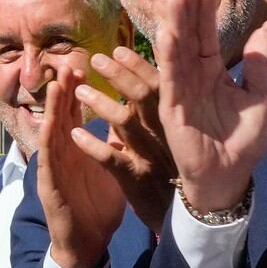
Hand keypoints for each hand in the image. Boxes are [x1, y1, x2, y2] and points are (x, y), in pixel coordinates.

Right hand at [36, 68, 128, 267]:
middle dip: (65, 88)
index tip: (88, 64)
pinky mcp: (50, 185)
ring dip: (52, 108)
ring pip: (52, 131)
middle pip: (62, 114)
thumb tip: (128, 123)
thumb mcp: (111, 170)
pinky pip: (49, 161)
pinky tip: (48, 124)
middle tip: (69, 62)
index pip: (77, 112)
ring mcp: (55, 168)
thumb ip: (114, 146)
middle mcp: (64, 153)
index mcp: (78, 148)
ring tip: (55, 83)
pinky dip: (48, 141)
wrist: (84, 243)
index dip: (80, 88)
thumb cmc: (96, 206)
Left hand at [73, 47, 177, 230]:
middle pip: (142, 97)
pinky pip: (112, 159)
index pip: (160, 86)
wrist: (190, 218)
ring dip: (101, 104)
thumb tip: (140, 84)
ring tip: (79, 91)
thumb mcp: (177, 141)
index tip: (118, 50)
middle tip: (95, 59)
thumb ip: (157, 115)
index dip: (139, 66)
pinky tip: (76, 133)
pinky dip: (92, 145)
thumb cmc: (181, 173)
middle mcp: (166, 136)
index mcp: (177, 123)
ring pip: (125, 124)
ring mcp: (151, 157)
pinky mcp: (136, 179)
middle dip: (118, 75)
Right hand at [154, 0, 266, 214]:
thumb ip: (260, 68)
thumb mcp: (261, 100)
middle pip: (188, 36)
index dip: (206, 13)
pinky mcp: (173, 105)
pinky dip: (168, 53)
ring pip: (177, 50)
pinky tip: (168, 32)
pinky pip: (171, 75)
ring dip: (175, 23)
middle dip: (186, 9)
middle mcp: (194, 77)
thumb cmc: (244, 143)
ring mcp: (181, 90)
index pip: (207, 36)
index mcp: (214, 73)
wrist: (230, 177)